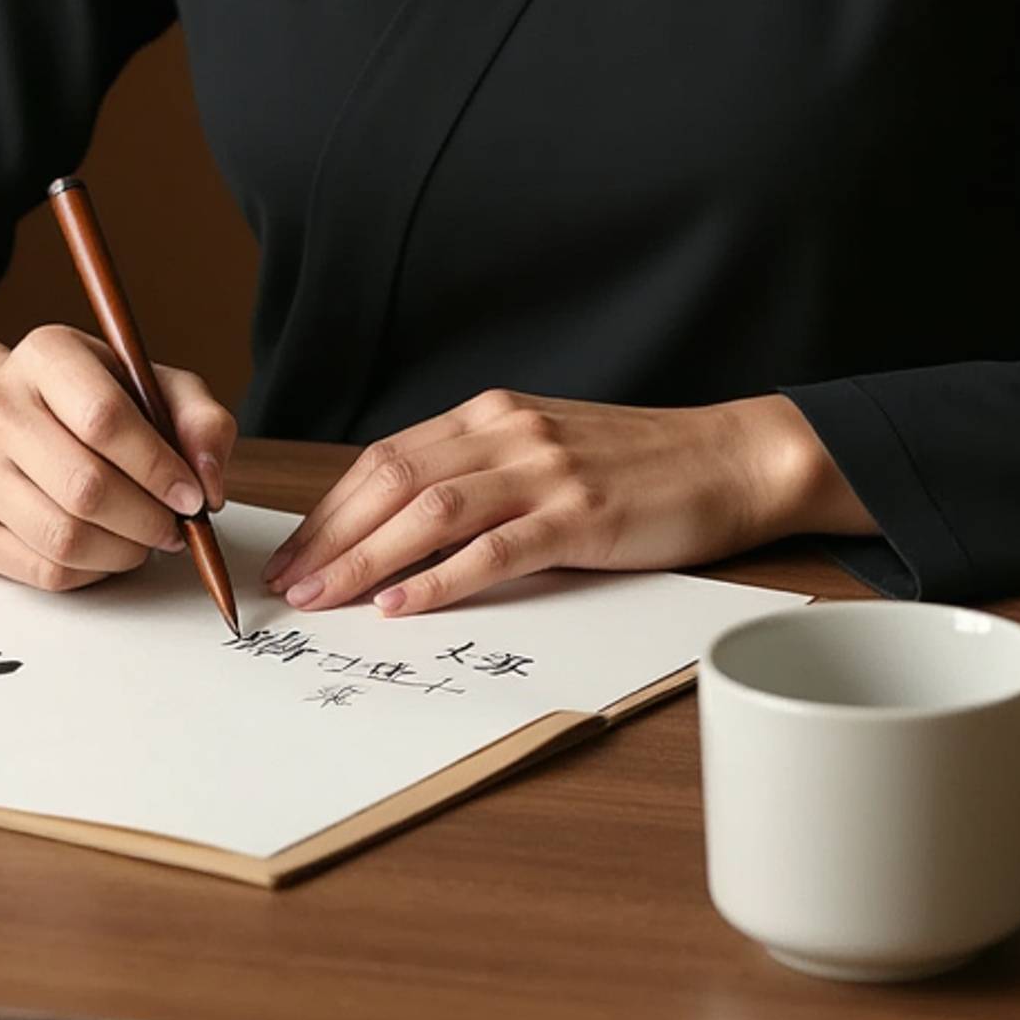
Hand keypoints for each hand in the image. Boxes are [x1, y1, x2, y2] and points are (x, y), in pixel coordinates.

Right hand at [0, 324, 238, 592]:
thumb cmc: (87, 404)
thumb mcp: (149, 385)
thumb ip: (198, 419)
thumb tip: (209, 482)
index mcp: (45, 354)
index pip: (105, 418)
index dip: (158, 466)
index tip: (193, 495)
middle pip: (86, 487)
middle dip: (148, 519)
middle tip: (175, 526)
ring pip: (65, 538)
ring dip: (125, 551)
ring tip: (146, 537)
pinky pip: (45, 571)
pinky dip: (93, 572)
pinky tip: (107, 548)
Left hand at [257, 387, 830, 617]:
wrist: (731, 457)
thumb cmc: (640, 465)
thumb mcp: (547, 450)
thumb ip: (483, 475)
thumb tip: (402, 529)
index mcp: (493, 414)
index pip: (387, 458)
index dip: (332, 508)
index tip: (295, 552)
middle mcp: (509, 431)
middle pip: (393, 479)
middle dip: (331, 536)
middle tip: (288, 586)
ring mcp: (546, 471)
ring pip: (431, 510)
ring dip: (366, 559)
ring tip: (325, 600)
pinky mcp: (583, 515)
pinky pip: (497, 548)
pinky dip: (442, 577)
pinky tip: (403, 604)